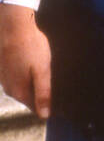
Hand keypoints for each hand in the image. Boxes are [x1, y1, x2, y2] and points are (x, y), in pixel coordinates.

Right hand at [0, 3, 50, 117]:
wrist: (13, 24)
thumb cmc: (30, 45)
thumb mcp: (42, 70)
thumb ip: (43, 93)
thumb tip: (45, 115)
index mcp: (19, 92)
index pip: (36, 108)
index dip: (50, 105)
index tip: (62, 99)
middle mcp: (9, 88)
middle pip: (29, 97)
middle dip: (42, 93)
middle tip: (56, 82)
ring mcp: (5, 77)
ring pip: (23, 86)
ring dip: (34, 82)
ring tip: (46, 70)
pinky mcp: (4, 67)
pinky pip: (18, 76)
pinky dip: (27, 73)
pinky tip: (34, 63)